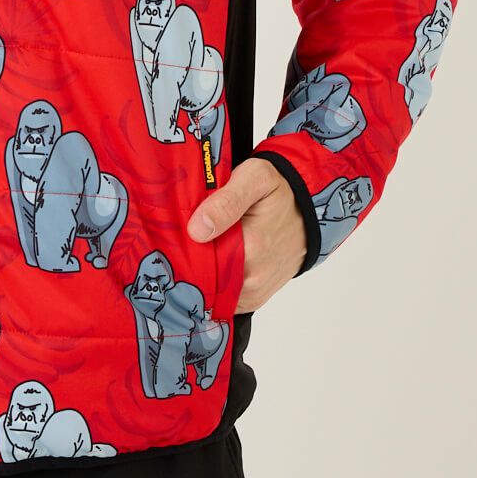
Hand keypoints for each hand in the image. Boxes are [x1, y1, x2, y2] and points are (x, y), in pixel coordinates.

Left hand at [187, 158, 305, 312]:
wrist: (311, 207)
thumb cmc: (280, 189)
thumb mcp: (254, 178)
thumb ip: (226, 202)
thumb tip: (197, 229)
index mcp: (250, 249)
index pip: (198, 263)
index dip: (178, 253)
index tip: (165, 242)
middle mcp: (254, 278)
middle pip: (203, 280)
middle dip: (186, 265)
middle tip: (173, 245)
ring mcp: (256, 291)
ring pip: (213, 292)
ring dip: (200, 276)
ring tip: (191, 252)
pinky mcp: (257, 296)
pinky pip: (227, 299)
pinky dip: (214, 285)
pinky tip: (208, 264)